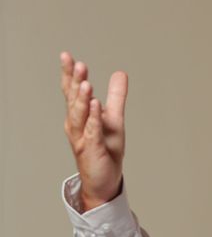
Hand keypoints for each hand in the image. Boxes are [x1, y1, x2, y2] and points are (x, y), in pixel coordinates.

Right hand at [60, 52, 127, 211]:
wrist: (104, 180)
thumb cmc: (105, 150)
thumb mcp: (114, 118)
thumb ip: (116, 96)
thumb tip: (120, 73)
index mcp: (80, 116)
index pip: (72, 92)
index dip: (69, 75)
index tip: (67, 56)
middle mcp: (76, 125)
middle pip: (74, 100)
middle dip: (76, 82)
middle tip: (78, 64)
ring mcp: (83, 138)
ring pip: (80, 116)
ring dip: (83, 100)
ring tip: (87, 84)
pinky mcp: (93, 150)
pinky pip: (92, 133)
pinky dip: (94, 121)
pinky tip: (96, 109)